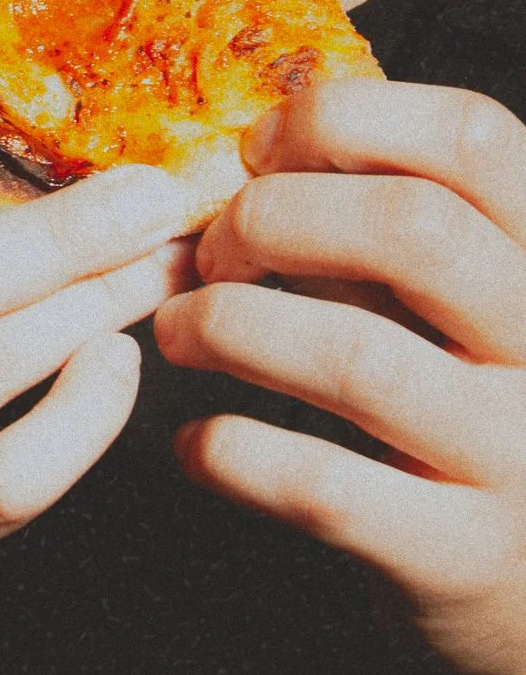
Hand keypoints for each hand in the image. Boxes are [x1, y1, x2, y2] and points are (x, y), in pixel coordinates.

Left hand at [155, 80, 525, 674]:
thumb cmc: (472, 415)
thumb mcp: (457, 305)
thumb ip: (382, 234)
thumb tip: (255, 154)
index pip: (472, 135)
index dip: (345, 119)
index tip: (260, 148)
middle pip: (412, 228)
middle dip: (275, 218)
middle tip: (211, 251)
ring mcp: (519, 454)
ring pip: (359, 357)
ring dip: (235, 328)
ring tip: (181, 330)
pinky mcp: (461, 555)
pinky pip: (323, 487)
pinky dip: (233, 454)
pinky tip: (198, 446)